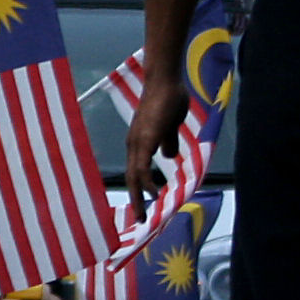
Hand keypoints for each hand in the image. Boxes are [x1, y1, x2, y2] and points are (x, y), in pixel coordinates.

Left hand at [125, 65, 188, 213]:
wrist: (165, 80)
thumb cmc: (168, 99)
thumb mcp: (170, 126)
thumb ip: (168, 141)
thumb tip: (168, 157)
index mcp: (138, 142)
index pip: (135, 171)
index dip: (138, 190)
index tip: (143, 207)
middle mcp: (133, 144)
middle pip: (130, 178)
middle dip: (134, 201)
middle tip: (140, 220)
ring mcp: (137, 141)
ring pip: (133, 176)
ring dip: (138, 197)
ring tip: (145, 214)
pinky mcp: (146, 138)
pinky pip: (142, 165)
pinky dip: (145, 182)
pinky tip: (152, 193)